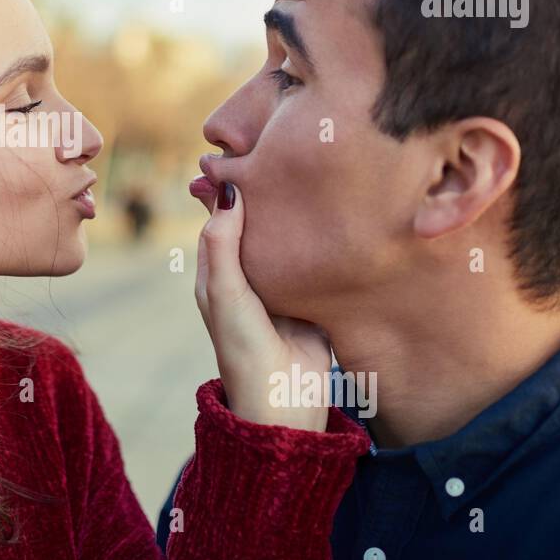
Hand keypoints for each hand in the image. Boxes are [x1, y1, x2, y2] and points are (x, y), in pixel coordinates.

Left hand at [192, 178, 332, 431]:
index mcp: (219, 275)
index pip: (221, 221)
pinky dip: (323, 246)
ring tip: (314, 180)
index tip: (242, 156)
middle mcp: (249, 278)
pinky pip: (316, 266)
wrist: (285, 402)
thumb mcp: (226, 293)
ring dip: (298, 220)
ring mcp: (282, 289)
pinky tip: (339, 219)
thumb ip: (223, 244)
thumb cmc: (244, 349)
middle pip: (257, 228)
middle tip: (285, 157)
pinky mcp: (312, 301)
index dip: (228, 191)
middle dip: (268, 199)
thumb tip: (228, 192)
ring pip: (289, 244)